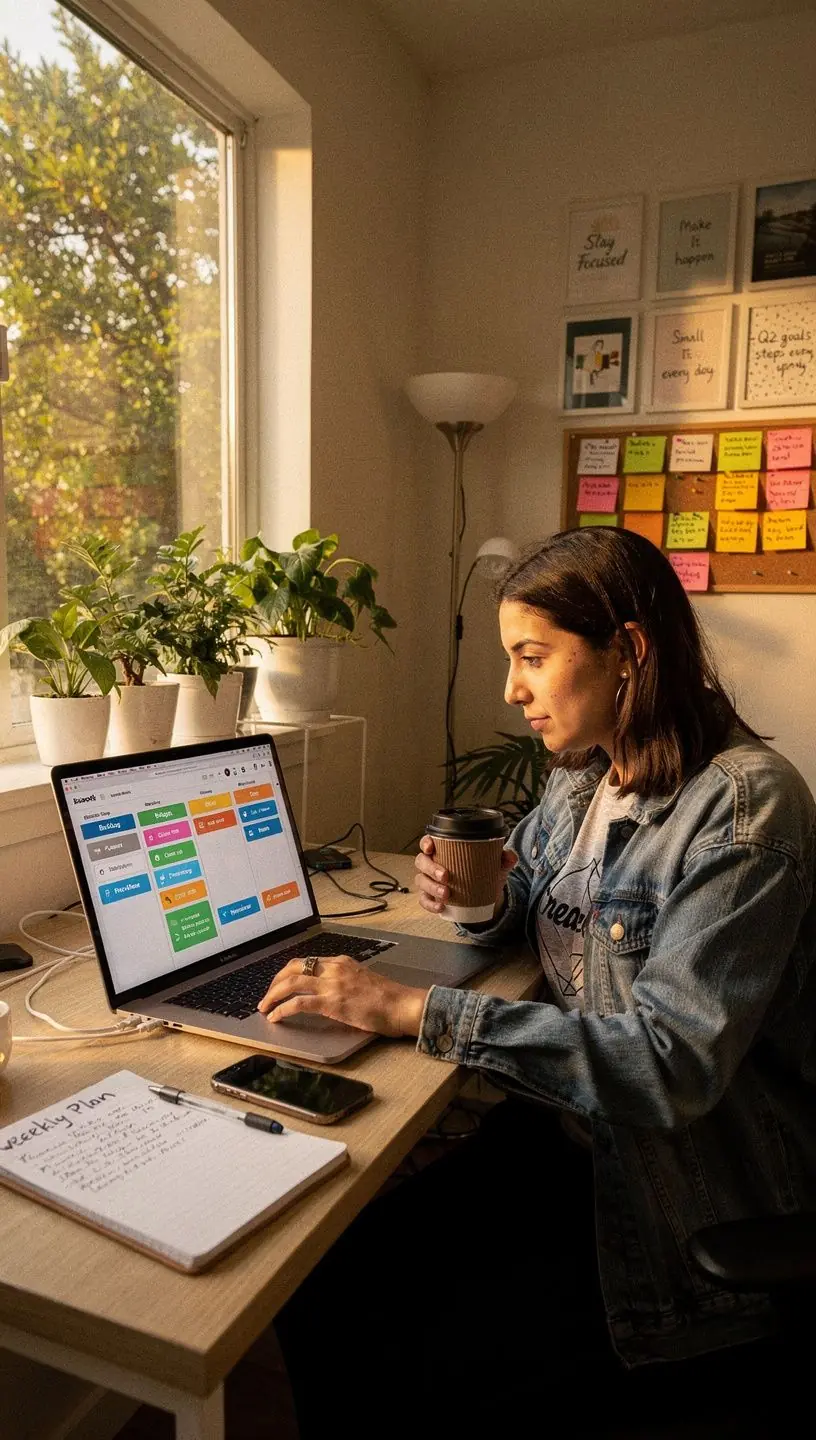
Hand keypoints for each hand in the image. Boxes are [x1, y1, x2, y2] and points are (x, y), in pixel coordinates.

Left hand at [257, 954, 427, 1037]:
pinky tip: (276, 1017)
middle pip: (293, 967)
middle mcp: (334, 969)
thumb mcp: (362, 979)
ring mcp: (332, 984)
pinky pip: (298, 1003)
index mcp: (341, 962)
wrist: (401, 1005)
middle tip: (266, 996)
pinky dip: (282, 1009)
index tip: (279, 983)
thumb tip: (325, 992)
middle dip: (274, 982)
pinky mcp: (332, 1002)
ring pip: (291, 983)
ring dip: (272, 995)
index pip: (306, 961)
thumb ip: (343, 980)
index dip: (287, 973)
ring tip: (264, 1007)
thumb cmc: (388, 998)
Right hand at [414, 835, 516, 916]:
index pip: (428, 842)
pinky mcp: (431, 897)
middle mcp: (433, 864)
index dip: (426, 842)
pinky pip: (424, 900)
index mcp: (444, 850)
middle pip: (421, 861)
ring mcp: (429, 881)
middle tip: (445, 876)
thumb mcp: (495, 864)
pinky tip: (440, 907)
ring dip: (431, 887)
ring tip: (446, 894)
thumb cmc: (483, 873)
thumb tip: (510, 856)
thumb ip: (503, 858)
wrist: (484, 897)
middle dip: (431, 868)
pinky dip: (430, 904)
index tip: (431, 847)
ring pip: (421, 881)